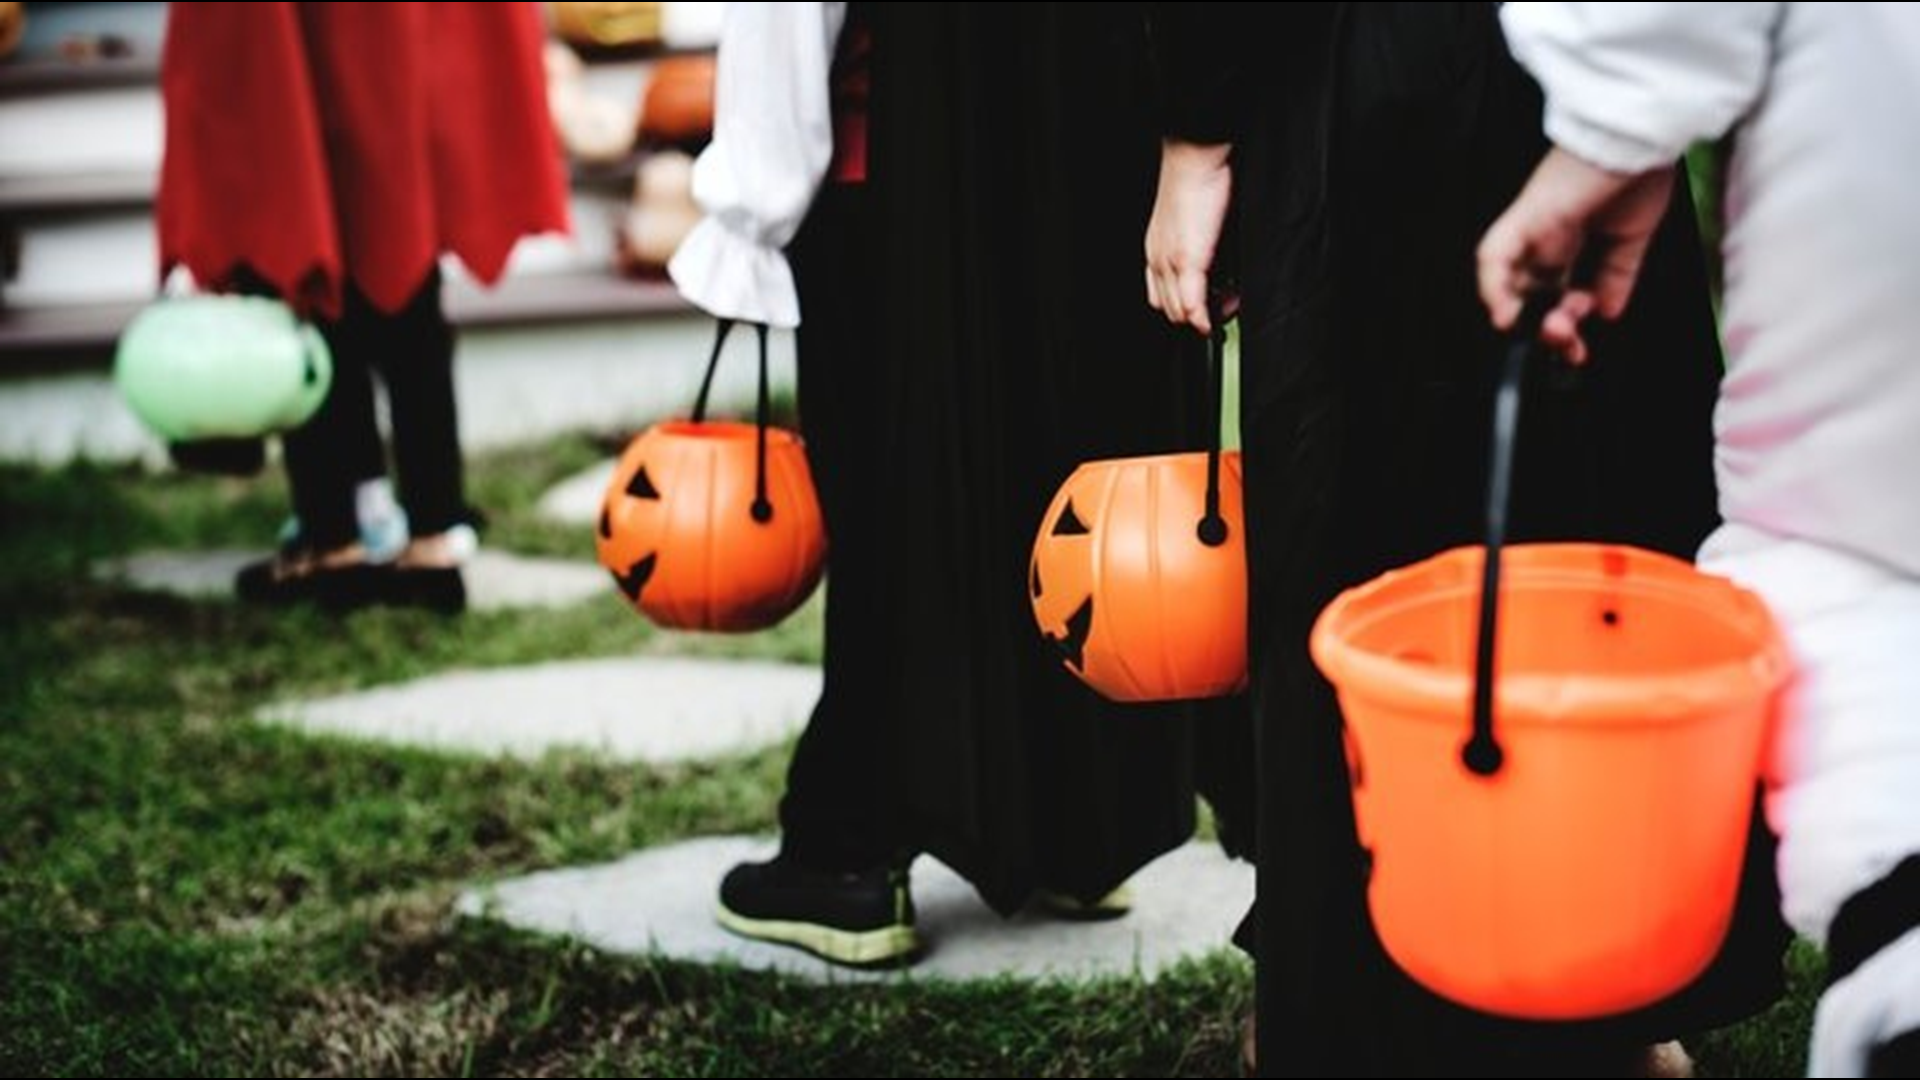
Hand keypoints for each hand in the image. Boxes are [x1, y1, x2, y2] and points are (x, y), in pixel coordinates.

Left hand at [1146, 139, 1235, 335]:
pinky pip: (1192, 303)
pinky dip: (1203, 318)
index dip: (1183, 308)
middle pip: (1168, 306)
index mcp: (1157, 249)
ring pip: (1177, 310)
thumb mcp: (1194, 222)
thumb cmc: (1199, 182)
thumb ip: (1201, 246)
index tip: (1205, 309)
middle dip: (1195, 317)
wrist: (1194, 159)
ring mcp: (1169, 261)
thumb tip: (1217, 266)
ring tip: (1224, 311)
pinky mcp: (1187, 260)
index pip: (1161, 294)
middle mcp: (1158, 258)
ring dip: (1202, 318)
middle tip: (1221, 313)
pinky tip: (1214, 320)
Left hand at [1476, 148, 1676, 363]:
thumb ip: (1617, 274)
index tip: (1578, 349)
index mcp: (1569, 239)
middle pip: (1529, 294)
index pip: (1552, 293)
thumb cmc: (1642, 168)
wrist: (1646, 135)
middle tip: (1569, 346)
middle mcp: (1544, 235)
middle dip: (1547, 330)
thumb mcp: (1632, 235)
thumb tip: (1608, 311)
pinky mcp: (1527, 216)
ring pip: (1506, 281)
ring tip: (1553, 332)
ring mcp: (1532, 226)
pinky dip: (1495, 289)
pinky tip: (1507, 315)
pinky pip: (1494, 256)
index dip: (1563, 326)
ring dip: (1526, 317)